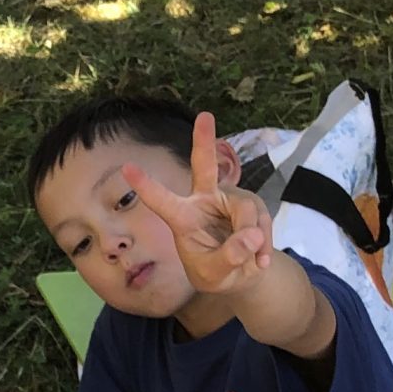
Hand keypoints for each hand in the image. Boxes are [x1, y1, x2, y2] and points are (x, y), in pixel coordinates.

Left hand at [121, 112, 274, 297]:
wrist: (240, 275)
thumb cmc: (215, 272)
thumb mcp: (215, 275)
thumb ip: (227, 258)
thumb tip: (251, 237)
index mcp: (182, 218)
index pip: (162, 201)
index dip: (146, 186)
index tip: (127, 168)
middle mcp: (205, 200)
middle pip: (204, 166)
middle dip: (204, 141)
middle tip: (205, 116)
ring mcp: (230, 200)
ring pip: (246, 211)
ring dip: (252, 239)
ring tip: (251, 261)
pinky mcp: (252, 205)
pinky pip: (262, 221)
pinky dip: (264, 245)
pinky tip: (260, 260)